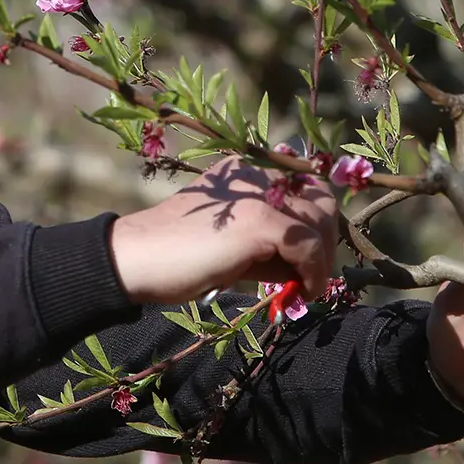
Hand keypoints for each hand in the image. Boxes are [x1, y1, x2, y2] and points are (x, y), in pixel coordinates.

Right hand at [107, 157, 335, 304]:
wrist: (138, 258)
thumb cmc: (176, 255)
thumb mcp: (230, 241)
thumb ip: (266, 242)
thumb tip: (305, 265)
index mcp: (247, 171)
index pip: (305, 186)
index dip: (316, 221)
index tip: (312, 257)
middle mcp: (257, 173)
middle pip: (321, 202)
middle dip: (325, 243)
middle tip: (311, 276)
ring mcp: (261, 195)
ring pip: (320, 224)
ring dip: (321, 262)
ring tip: (306, 288)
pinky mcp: (262, 222)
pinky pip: (309, 247)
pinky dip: (314, 273)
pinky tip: (302, 292)